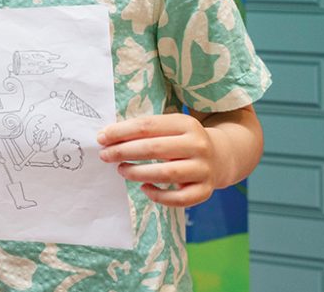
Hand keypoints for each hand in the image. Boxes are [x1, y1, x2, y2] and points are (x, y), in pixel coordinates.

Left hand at [97, 113, 219, 206]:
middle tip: (105, 155)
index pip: (147, 126)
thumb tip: (107, 136)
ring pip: (166, 173)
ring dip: (137, 173)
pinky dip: (158, 195)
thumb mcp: (170, 127)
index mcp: (186, 123)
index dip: (121, 132)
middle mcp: (198, 145)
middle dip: (124, 152)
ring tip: (121, 170)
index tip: (102, 138)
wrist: (221, 157)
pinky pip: (179, 199)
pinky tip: (144, 188)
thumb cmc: (182, 140)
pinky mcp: (205, 191)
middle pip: (154, 148)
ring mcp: (203, 169)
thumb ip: (144, 130)